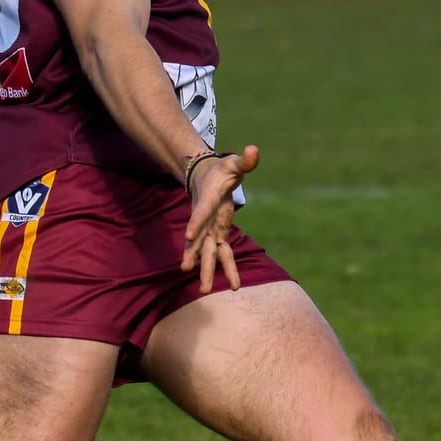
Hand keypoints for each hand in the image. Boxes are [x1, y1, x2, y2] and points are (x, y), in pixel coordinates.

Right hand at [181, 144, 259, 292]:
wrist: (206, 177)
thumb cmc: (223, 169)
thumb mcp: (234, 163)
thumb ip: (245, 160)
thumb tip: (254, 150)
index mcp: (209, 200)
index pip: (201, 212)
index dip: (195, 222)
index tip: (188, 234)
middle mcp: (206, 218)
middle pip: (199, 238)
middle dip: (194, 254)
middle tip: (186, 270)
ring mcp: (209, 227)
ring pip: (207, 251)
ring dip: (205, 269)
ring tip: (204, 290)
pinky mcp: (216, 232)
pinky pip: (217, 252)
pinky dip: (216, 266)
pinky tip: (216, 284)